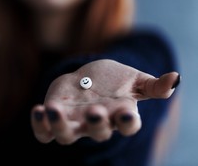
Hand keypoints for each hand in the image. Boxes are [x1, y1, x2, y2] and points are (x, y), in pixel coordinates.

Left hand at [31, 59, 179, 144]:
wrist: (90, 78)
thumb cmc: (114, 81)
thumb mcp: (134, 80)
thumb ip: (152, 84)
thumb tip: (175, 79)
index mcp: (118, 114)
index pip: (127, 125)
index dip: (127, 121)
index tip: (127, 112)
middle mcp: (96, 123)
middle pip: (97, 132)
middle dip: (96, 123)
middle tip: (95, 111)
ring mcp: (75, 123)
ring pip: (66, 135)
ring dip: (60, 125)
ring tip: (53, 109)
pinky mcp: (56, 118)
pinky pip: (45, 131)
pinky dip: (40, 124)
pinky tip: (38, 110)